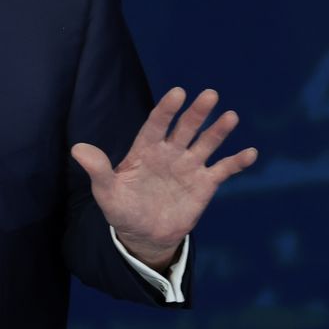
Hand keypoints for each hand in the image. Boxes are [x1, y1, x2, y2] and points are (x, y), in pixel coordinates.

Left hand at [72, 87, 257, 268]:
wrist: (144, 235)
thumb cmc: (122, 209)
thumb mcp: (106, 192)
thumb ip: (98, 170)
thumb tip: (77, 149)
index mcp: (146, 150)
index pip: (156, 124)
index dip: (166, 109)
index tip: (177, 93)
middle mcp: (170, 153)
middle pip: (185, 128)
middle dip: (197, 112)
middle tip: (209, 95)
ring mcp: (189, 166)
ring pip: (206, 143)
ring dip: (218, 130)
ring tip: (230, 117)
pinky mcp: (204, 184)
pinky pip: (223, 170)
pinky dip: (237, 161)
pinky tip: (250, 152)